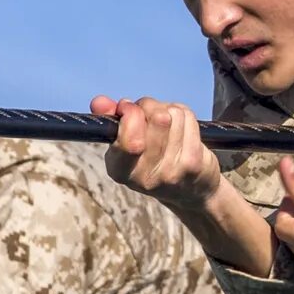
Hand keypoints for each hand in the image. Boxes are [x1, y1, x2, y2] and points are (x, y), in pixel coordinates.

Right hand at [100, 93, 274, 274]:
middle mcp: (145, 176)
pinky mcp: (194, 163)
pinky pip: (188, 119)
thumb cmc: (151, 161)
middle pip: (157, 118)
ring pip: (173, 115)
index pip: (129, 140)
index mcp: (120, 171)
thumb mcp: (124, 146)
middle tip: (149, 113)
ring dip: (168, 110)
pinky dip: (184, 116)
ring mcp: (173, 171)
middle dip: (151, 106)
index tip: (128, 109)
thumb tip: (99, 102)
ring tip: (166, 123)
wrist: (189, 192)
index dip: (130, 113)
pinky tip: (181, 128)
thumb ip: (110, 121)